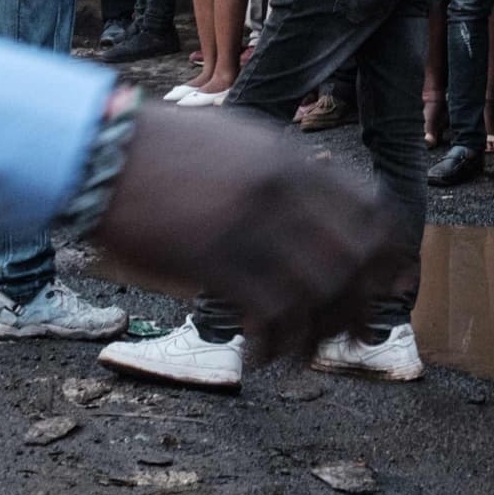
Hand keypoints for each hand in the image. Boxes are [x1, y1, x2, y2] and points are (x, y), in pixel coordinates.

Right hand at [94, 105, 406, 364]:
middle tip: (353, 334)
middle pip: (355, 258)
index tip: (391, 283)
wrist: (102, 149)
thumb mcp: (240, 139)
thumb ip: (282, 167)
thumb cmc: (165, 148)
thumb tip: (320, 194)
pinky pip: (269, 312)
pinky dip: (275, 343)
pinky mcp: (212, 259)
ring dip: (317, 333)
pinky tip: (262, 355)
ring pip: (318, 291)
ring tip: (303, 354)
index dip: (391, 253)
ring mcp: (250, 224)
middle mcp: (283, 190)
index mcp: (293, 159)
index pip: (372, 208)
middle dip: (361, 304)